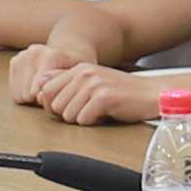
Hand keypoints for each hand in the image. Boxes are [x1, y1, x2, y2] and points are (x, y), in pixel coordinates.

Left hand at [19, 59, 144, 126]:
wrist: (152, 95)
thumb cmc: (122, 92)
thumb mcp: (92, 82)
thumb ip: (66, 83)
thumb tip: (39, 89)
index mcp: (79, 68)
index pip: (45, 89)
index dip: (53, 105)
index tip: (70, 107)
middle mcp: (84, 73)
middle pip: (54, 104)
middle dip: (68, 113)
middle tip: (87, 111)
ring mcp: (94, 84)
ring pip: (67, 114)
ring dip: (82, 119)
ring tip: (98, 112)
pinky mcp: (104, 98)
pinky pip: (83, 120)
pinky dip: (94, 122)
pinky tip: (106, 115)